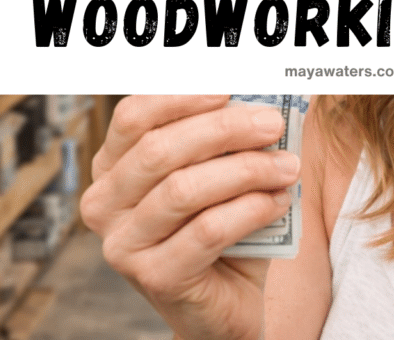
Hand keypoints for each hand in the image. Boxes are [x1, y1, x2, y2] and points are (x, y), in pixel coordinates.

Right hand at [80, 95, 299, 339]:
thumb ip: (233, 141)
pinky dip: (250, 209)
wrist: (226, 304)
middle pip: (160, 149)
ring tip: (289, 167)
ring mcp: (122, 244)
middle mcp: (105, 203)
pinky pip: (207, 231)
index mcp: (113, 167)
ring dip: (246, 170)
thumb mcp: (222, 176)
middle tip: (273, 124)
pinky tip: (278, 201)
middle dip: (225, 129)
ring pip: (184, 189)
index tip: (229, 89)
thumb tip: (273, 102)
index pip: (134, 116)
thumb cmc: (223, 228)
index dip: (180, 97)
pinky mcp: (153, 277)